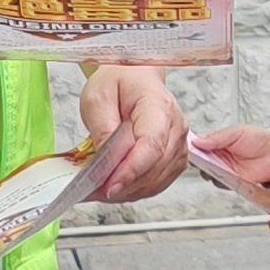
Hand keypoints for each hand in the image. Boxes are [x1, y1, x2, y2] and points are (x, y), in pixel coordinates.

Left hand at [79, 66, 188, 200]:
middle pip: (155, 168)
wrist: (134, 78)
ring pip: (156, 181)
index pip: (152, 145)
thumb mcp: (98, 98)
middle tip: (92, 191)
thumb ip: (103, 129)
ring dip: (127, 191)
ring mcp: (177, 144)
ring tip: (99, 189)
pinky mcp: (173, 158)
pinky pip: (157, 183)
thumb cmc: (118, 83)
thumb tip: (107, 161)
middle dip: (123, 185)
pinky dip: (135, 189)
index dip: (131, 170)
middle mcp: (175, 126)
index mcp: (158, 106)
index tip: (110, 185)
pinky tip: (115, 186)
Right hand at [196, 126, 269, 187]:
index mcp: (218, 141)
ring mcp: (224, 169)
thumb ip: (217, 137)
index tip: (192, 148)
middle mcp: (219, 156)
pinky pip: (219, 183)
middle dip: (200, 162)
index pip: (199, 145)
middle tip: (204, 159)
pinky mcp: (231, 180)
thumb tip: (198, 140)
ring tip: (218, 167)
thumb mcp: (236, 133)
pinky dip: (220, 181)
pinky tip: (226, 175)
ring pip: (208, 173)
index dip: (193, 147)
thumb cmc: (259, 139)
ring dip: (210, 172)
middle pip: (200, 161)